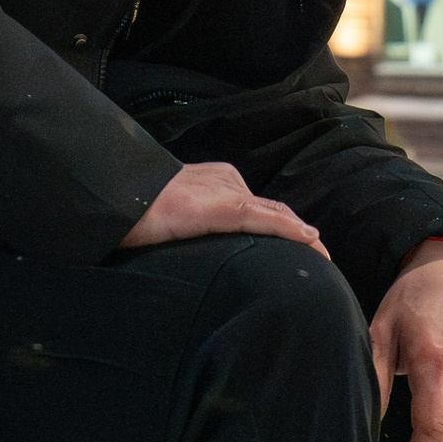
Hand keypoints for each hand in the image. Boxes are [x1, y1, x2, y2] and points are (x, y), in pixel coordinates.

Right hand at [120, 160, 328, 255]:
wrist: (118, 198)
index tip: (297, 249)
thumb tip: (193, 255)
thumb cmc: (136, 210)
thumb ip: (191, 227)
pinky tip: (311, 242)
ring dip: (303, 239)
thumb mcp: (170, 217)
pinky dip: (292, 232)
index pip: (258, 208)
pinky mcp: (224, 208)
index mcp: (217, 182)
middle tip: (319, 259)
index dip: (281, 227)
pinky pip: (267, 221)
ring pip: (276, 217)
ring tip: (324, 259)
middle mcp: (228, 182)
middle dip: (298, 235)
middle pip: (274, 211)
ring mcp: (227, 193)